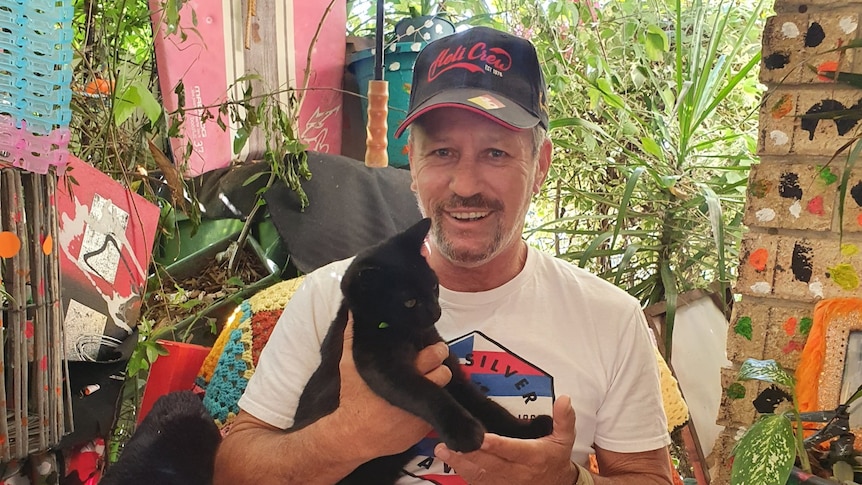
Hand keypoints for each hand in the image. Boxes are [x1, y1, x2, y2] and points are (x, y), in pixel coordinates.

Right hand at [332, 313, 452, 459]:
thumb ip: (351, 337)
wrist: (352, 436)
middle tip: (435, 363)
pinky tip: (422, 400)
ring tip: (430, 381)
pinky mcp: (422, 428)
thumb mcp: (348, 365)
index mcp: (401, 372)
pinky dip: (433, 404)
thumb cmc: (352, 398)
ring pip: (444, 391)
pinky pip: (437, 410)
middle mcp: (415, 391)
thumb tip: (352, 314)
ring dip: (439, 385)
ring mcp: (420, 410)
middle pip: (444, 372)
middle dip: (441, 366)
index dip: (435, 351)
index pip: (433, 356)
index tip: (432, 349)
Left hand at [433, 395, 578, 484]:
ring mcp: (506, 483)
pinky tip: (451, 461)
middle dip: (470, 454)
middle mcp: (518, 472)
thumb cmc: (556, 457)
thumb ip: (564, 419)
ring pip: (481, 475)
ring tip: (443, 450)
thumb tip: (564, 399)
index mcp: (533, 457)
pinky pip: (479, 482)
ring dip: (460, 463)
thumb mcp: (565, 438)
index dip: (497, 445)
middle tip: (449, 443)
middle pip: (491, 465)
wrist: (557, 484)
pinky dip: (464, 472)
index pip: (513, 450)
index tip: (482, 438)